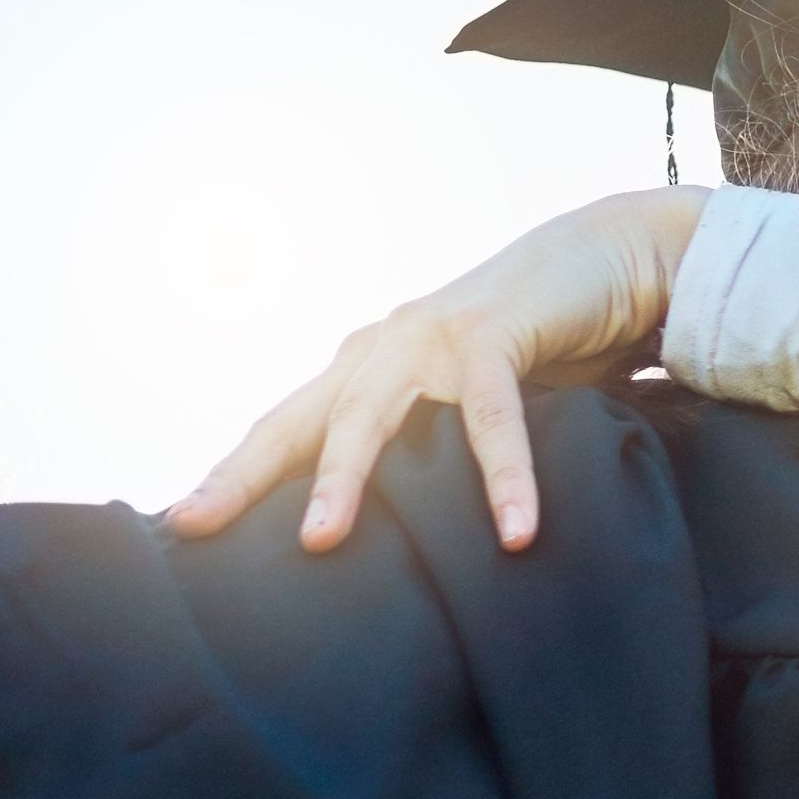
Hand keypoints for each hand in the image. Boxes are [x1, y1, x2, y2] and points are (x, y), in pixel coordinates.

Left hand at [167, 190, 701, 554]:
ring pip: (374, 416)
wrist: (615, 257)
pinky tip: (515, 530)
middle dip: (246, 474)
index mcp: (372, 365)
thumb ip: (435, 442)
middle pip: (302, 420)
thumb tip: (408, 529)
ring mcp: (433, 336)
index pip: (288, 428)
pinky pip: (491, 419)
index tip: (183, 523)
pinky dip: (504, 478)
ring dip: (346, 478)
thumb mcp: (472, 398)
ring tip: (324, 541)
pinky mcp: (492, 333)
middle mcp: (386, 347)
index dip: (234, 474)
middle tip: (197, 523)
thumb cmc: (547, 340)